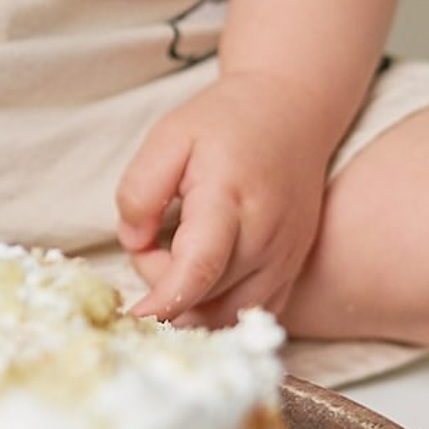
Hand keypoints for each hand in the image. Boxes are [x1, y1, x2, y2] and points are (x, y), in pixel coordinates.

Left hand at [116, 77, 329, 326]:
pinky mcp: (294, 268)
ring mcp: (286, 257)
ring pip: (230, 314)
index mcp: (230, 198)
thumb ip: (141, 190)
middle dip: (163, 282)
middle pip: (206, 295)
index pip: (199, 267)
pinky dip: (219, 310)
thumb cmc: (226, 122)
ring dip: (190, 303)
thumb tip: (134, 241)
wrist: (294, 111)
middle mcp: (267, 236)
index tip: (135, 317)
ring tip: (175, 258)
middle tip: (150, 240)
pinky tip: (201, 281)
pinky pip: (253, 312)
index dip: (164, 299)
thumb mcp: (169, 136)